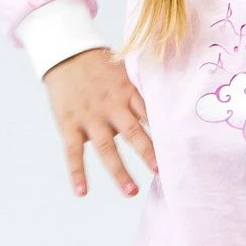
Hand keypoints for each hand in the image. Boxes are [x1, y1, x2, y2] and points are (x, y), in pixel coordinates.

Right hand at [42, 48, 157, 198]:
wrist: (66, 53)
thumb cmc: (101, 67)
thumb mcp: (126, 72)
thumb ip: (144, 93)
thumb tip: (172, 110)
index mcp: (128, 93)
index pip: (150, 115)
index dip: (164, 131)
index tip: (179, 148)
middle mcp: (111, 107)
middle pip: (132, 132)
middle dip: (147, 153)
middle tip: (162, 172)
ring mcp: (90, 117)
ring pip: (106, 148)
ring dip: (119, 171)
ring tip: (132, 192)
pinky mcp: (69, 124)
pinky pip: (73, 152)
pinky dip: (76, 173)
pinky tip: (82, 192)